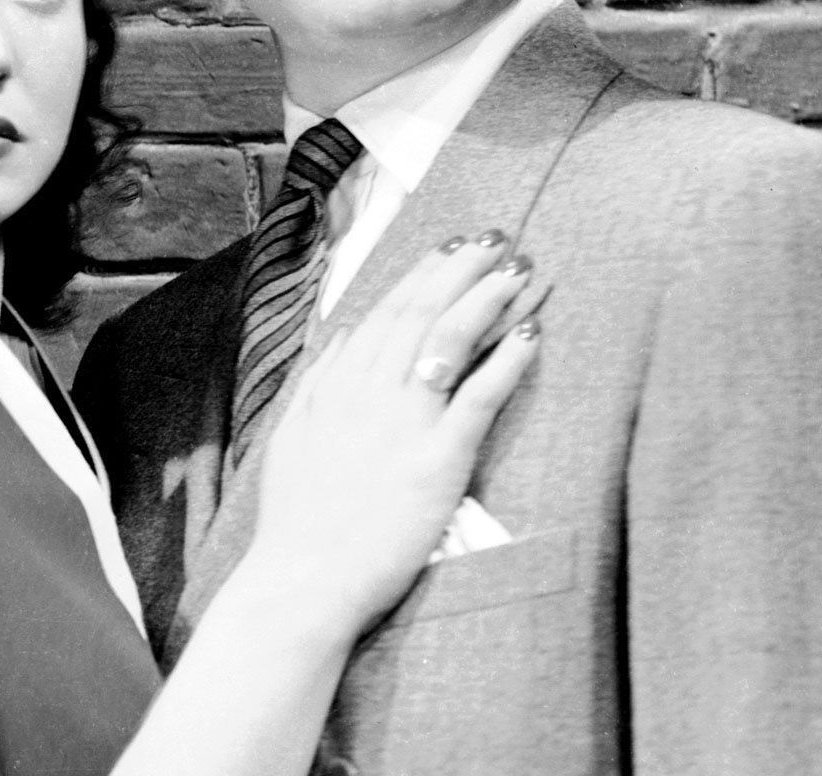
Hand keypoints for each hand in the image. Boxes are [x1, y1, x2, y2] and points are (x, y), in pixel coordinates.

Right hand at [237, 233, 544, 640]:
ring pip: (450, 339)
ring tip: (519, 270)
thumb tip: (342, 336)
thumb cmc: (297, 522)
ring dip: (487, 298)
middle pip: (422, 312)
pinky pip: (479, 397)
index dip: (423, 275)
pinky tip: (530, 333)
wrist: (302, 580)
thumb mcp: (291, 438)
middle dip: (463, 270)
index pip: (386, 313)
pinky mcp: (437, 460)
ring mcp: (403, 423)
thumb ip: (318, 382)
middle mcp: (369, 392)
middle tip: (498, 240)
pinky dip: (506, 360)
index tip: (450, 249)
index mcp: (337, 385)